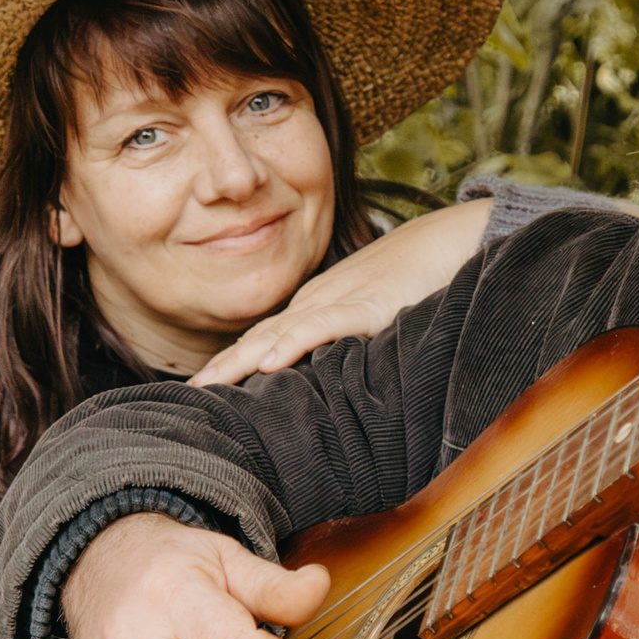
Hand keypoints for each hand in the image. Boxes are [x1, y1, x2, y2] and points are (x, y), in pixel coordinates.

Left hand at [191, 198, 495, 384]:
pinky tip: (269, 362)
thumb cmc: (416, 279)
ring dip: (241, 360)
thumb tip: (327, 380)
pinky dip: (294, 343)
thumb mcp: (372, 316)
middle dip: (223, 367)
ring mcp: (340, 303)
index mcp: (317, 307)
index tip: (203, 390)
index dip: (232, 363)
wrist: (449, 241)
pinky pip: (323, 326)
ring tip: (210, 385)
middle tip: (189, 396)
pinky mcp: (368, 306)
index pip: (264, 338)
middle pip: (259, 338)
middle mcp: (319, 304)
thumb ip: (345, 340)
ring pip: (279, 334)